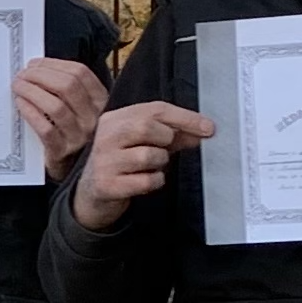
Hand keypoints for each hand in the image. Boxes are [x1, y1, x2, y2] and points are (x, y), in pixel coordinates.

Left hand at [12, 55, 108, 177]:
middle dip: (40, 76)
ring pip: (55, 106)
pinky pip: (45, 128)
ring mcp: (79, 136)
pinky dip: (30, 112)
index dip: (53, 64)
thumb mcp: (79, 107)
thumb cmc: (71, 131)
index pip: (80, 73)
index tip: (34, 64)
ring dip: (32, 92)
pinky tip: (21, 104)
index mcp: (100, 101)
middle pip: (67, 86)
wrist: (72, 167)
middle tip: (22, 75)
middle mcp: (93, 118)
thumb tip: (35, 67)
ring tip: (18, 87)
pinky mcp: (62, 151)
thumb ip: (65, 87)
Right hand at [68, 102, 212, 227]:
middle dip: (167, 139)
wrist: (92, 194)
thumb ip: (173, 135)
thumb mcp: (145, 143)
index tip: (208, 127)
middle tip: (166, 148)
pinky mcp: (107, 184)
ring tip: (151, 166)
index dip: (185, 117)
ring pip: (147, 155)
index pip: (155, 109)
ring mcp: (104, 161)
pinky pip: (145, 181)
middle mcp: (105, 136)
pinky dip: (154, 181)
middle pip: (147, 126)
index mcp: (115, 119)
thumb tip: (204, 131)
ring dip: (160, 163)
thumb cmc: (123, 163)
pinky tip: (146, 181)